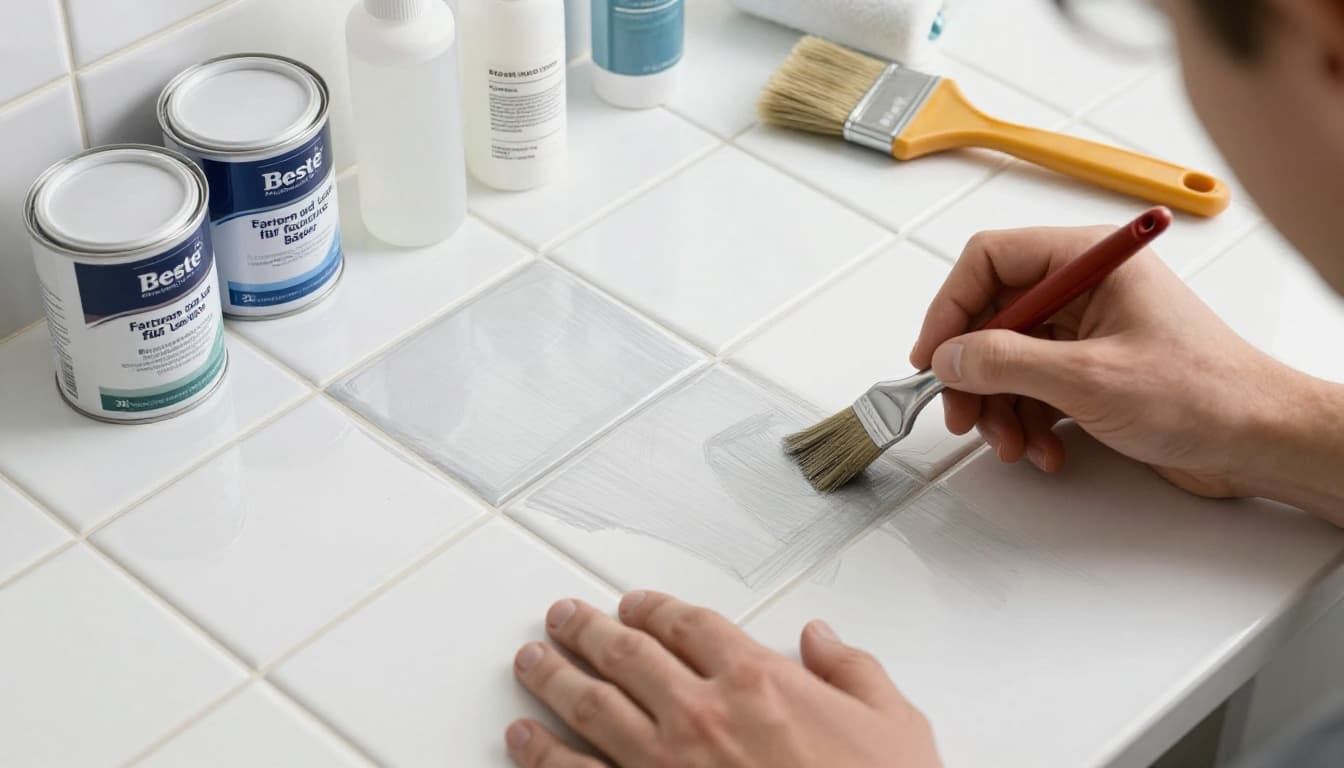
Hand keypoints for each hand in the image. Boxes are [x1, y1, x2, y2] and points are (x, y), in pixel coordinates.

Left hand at [506, 591, 940, 767]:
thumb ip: (853, 670)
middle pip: (627, 653)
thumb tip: (824, 639)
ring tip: (530, 659)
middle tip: (564, 617)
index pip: (690, 624)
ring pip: (590, 705)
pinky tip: (521, 740)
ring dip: (553, 677)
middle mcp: (702, 714)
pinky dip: (541, 755)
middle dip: (588, 629)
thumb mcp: (893, 724)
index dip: (656, 608)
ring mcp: (663, 764)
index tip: (637, 604)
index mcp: (759, 680)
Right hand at [909, 225, 1297, 498]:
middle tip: (962, 414)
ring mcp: (1088, 330)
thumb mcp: (1088, 378)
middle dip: (974, 374)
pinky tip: (1043, 448)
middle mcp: (1084, 288)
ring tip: (1012, 443)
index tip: (933, 356)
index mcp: (1089, 260)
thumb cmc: (1205, 394)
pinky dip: (1028, 421)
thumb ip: (1006, 362)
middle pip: (992, 318)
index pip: (990, 261)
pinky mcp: (1092, 370)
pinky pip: (1033, 388)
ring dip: (1000, 408)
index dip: (951, 308)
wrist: (1260, 442)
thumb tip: (949, 356)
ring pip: (1007, 360)